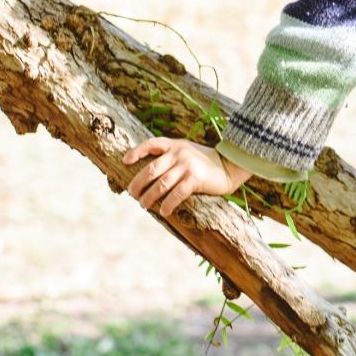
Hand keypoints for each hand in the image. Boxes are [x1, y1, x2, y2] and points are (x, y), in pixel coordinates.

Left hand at [122, 137, 252, 216]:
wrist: (230, 166)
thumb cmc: (206, 163)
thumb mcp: (188, 152)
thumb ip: (171, 157)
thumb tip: (149, 174)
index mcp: (175, 145)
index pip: (151, 144)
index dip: (136, 152)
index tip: (125, 162)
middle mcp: (179, 153)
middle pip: (151, 169)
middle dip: (138, 184)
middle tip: (132, 194)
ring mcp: (187, 166)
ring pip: (161, 184)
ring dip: (149, 197)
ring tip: (144, 205)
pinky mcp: (196, 179)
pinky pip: (176, 194)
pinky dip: (167, 204)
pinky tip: (163, 211)